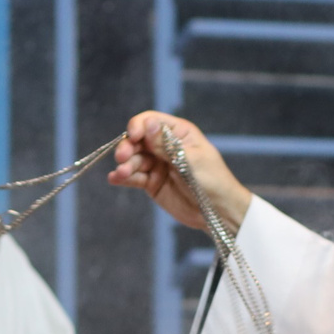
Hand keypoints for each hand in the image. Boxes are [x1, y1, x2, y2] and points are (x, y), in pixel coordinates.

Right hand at [108, 113, 251, 232]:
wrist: (219, 212)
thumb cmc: (212, 180)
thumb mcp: (190, 160)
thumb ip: (166, 145)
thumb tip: (148, 124)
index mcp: (178, 133)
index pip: (151, 122)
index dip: (138, 126)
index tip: (133, 137)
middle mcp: (165, 146)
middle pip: (138, 140)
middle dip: (128, 147)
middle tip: (122, 158)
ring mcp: (157, 164)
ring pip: (134, 159)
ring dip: (125, 165)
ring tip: (123, 174)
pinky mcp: (152, 183)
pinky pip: (134, 177)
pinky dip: (123, 177)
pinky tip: (115, 179)